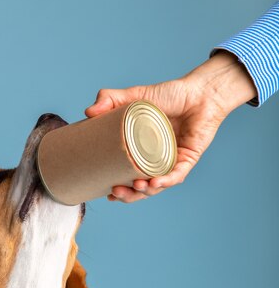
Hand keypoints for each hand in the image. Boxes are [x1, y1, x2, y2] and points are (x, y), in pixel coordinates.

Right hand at [85, 51, 256, 202]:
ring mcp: (172, 162)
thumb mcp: (134, 96)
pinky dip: (165, 181)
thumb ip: (110, 99)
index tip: (105, 193)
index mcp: (142, 153)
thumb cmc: (170, 95)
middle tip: (115, 192)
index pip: (127, 176)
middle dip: (128, 195)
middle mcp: (156, 161)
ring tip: (136, 187)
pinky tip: (154, 183)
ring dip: (145, 192)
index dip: (117, 189)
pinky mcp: (188, 160)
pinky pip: (176, 175)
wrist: (200, 92)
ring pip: (158, 186)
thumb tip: (88, 112)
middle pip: (141, 188)